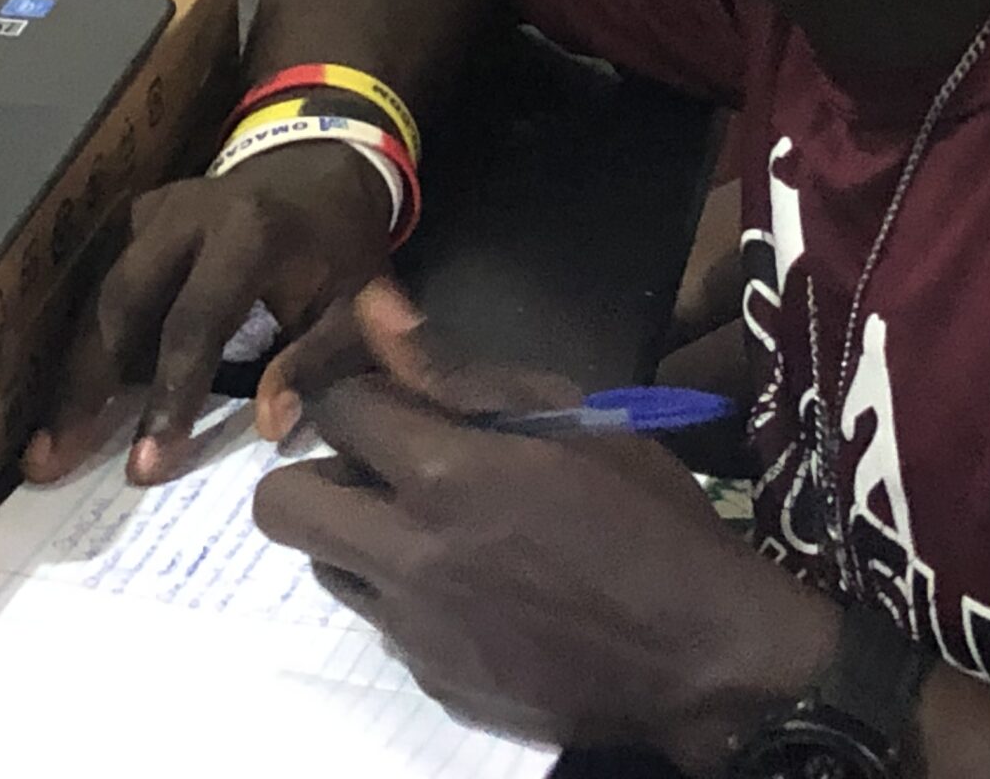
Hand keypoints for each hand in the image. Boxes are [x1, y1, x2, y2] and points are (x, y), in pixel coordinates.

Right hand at [23, 140, 393, 485]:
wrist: (319, 164)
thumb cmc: (342, 245)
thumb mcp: (358, 300)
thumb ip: (318, 360)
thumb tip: (269, 426)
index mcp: (249, 232)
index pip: (194, 323)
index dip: (168, 394)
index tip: (143, 465)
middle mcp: (187, 215)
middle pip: (120, 304)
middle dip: (84, 387)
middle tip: (50, 460)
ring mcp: (153, 211)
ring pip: (99, 297)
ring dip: (72, 373)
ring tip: (46, 446)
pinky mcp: (134, 218)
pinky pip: (104, 286)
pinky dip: (87, 344)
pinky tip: (70, 402)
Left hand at [250, 283, 838, 766]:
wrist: (707, 660)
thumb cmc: (650, 520)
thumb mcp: (572, 419)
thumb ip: (457, 371)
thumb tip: (374, 307)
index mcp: (445, 478)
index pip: (337, 409)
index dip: (360, 395)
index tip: (393, 403)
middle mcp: (409, 557)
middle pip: (282, 505)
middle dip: (319, 473)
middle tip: (382, 471)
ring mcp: (414, 630)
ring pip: (325, 568)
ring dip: (359, 538)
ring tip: (434, 530)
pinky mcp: (431, 681)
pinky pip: (382, 624)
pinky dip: (408, 598)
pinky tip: (478, 591)